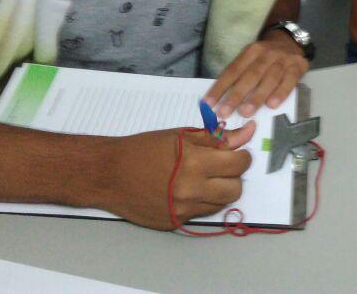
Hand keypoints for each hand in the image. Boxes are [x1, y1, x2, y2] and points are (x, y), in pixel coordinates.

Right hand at [97, 122, 253, 229]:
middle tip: (222, 166)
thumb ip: (217, 138)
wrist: (110, 174)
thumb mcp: (182, 136)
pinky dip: (202, 201)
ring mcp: (184, 210)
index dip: (242, 156)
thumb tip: (247, 133)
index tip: (236, 152)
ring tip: (204, 177)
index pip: (238, 164)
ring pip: (221, 204)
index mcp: (195, 163)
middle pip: (235, 189)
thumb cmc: (144, 149)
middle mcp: (192, 190)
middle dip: (234, 176)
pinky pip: (202, 213)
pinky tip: (188, 189)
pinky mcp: (176, 223)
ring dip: (220, 190)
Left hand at [204, 31, 307, 118]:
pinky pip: (289, 81)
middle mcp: (266, 54)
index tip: (208, 104)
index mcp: (250, 51)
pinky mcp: (298, 67)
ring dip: (256, 97)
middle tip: (224, 112)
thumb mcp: (251, 59)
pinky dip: (280, 93)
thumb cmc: (266, 58)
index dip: (220, 87)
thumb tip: (219, 100)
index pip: (233, 70)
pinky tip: (272, 105)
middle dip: (236, 95)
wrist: (291, 42)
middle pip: (250, 75)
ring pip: (269, 79)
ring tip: (245, 113)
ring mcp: (283, 60)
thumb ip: (239, 76)